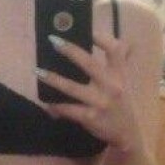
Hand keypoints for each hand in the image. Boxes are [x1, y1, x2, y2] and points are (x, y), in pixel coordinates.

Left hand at [36, 30, 141, 151]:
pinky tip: (46, 102)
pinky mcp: (90, 118)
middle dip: (69, 50)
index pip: (115, 49)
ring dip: (52, 78)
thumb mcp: (123, 82)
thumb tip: (104, 42)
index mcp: (120, 74)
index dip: (101, 37)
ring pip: (71, 87)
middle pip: (89, 63)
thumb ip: (116, 64)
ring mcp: (100, 102)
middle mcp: (112, 86)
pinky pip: (68, 109)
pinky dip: (56, 105)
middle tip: (52, 40)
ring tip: (37, 70)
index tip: (86, 29)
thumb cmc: (121, 104)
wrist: (127, 135)